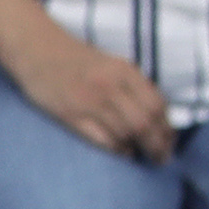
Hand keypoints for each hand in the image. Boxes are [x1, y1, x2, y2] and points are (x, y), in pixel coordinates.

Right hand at [4, 17, 173, 161]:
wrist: (38, 50)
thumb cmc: (79, 61)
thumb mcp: (114, 66)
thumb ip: (134, 87)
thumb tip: (156, 117)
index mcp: (126, 72)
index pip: (157, 105)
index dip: (167, 127)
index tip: (170, 141)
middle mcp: (111, 86)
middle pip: (144, 123)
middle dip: (157, 144)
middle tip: (161, 157)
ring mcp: (90, 101)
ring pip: (125, 133)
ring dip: (137, 148)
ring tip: (142, 155)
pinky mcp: (70, 115)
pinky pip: (102, 139)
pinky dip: (117, 149)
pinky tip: (122, 152)